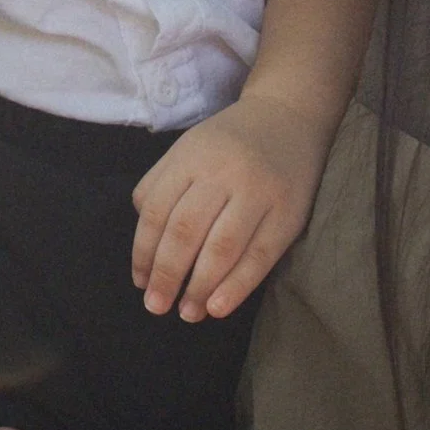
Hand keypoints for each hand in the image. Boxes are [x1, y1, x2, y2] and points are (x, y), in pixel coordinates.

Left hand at [131, 92, 331, 320]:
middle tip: (156, 306)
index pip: (157, 211)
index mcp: (191, 156)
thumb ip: (160, 185)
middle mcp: (223, 173)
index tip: (140, 282)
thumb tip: (145, 241)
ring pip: (222, 248)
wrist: (289, 116)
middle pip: (186, 232)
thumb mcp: (188, 148)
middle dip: (167, 275)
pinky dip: (237, 286)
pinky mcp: (289, 213)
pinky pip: (259, 256)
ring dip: (200, 287)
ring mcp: (259, 193)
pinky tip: (218, 307)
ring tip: (187, 312)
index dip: (144, 252)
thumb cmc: (229, 141)